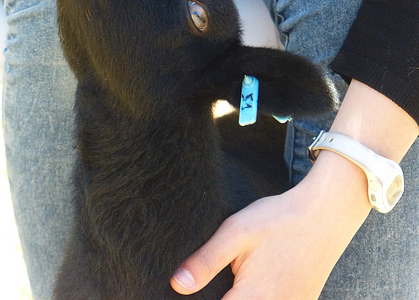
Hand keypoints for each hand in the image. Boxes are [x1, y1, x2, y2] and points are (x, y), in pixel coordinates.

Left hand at [171, 150, 371, 299]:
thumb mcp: (236, 232)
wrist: (326, 213)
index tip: (193, 292)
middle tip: (219, 279)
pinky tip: (255, 282)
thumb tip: (177, 285)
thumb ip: (206, 261)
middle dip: (226, 296)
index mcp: (251, 298)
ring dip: (244, 296)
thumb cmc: (278, 219)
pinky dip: (263, 295)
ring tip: (238, 279)